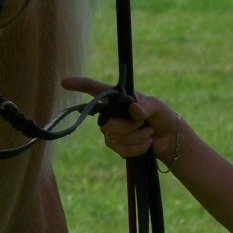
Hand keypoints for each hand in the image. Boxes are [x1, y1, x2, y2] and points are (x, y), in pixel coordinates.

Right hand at [62, 76, 178, 164]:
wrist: (168, 138)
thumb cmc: (161, 115)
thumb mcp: (155, 106)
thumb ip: (145, 106)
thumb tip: (134, 110)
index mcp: (117, 98)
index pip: (94, 90)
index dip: (79, 85)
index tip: (64, 83)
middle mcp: (110, 113)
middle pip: (107, 123)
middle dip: (129, 126)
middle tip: (144, 123)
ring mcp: (111, 131)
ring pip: (116, 137)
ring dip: (138, 137)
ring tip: (148, 133)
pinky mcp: (116, 145)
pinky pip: (122, 150)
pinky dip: (138, 148)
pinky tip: (146, 143)